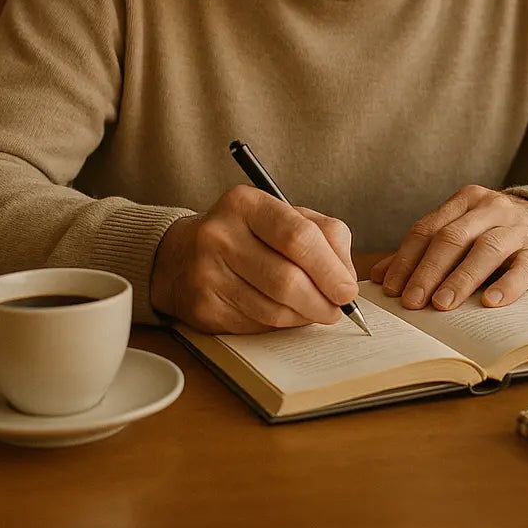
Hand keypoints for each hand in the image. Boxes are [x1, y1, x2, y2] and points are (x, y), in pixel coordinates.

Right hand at [151, 185, 358, 333]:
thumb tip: (346, 278)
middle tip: (338, 309)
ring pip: (273, 308)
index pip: (298, 236)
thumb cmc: (246, 233)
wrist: (180, 255)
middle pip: (287, 278)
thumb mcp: (283, 215)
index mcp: (246, 203)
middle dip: (322, 300)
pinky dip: (281, 324)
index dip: (329, 268)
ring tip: (316, 311)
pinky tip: (286, 314)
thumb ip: (323, 235)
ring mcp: (207, 272)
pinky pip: (256, 324)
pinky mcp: (202, 307)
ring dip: (304, 316)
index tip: (348, 290)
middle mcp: (220, 235)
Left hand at [368, 186, 527, 311]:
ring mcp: (517, 228)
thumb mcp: (461, 231)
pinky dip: (506, 286)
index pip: (428, 228)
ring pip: (485, 250)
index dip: (407, 259)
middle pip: (453, 238)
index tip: (392, 288)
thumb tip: (379, 276)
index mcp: (465, 200)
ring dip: (460, 279)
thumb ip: (423, 251)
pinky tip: (490, 303)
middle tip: (412, 301)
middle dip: (428, 271)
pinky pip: (522, 269)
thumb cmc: (494, 232)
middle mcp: (490, 209)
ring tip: (442, 304)